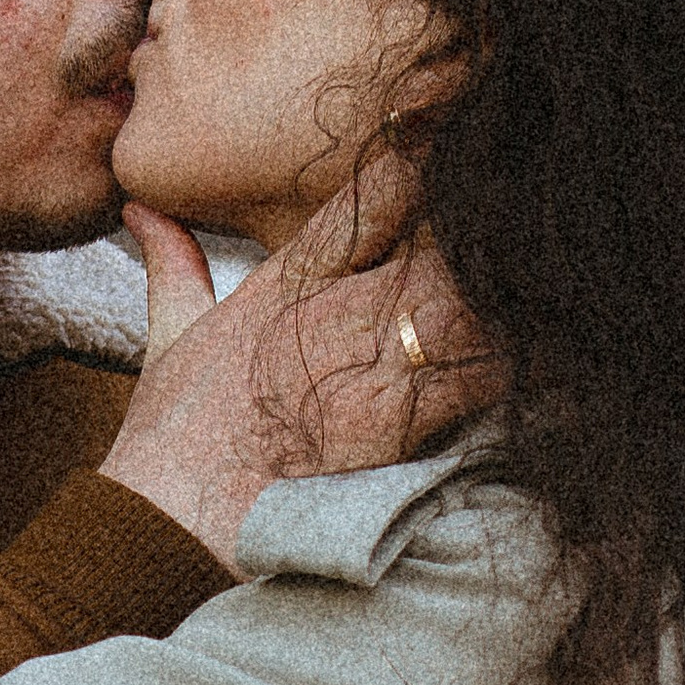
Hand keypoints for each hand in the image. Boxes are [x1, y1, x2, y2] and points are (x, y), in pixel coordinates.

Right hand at [101, 151, 498, 569]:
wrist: (168, 526)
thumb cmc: (170, 445)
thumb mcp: (168, 340)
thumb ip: (173, 265)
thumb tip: (143, 207)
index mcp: (285, 284)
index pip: (370, 199)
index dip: (422, 171)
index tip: (453, 158)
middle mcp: (330, 311)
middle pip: (439, 241)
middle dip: (482, 241)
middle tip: (518, 243)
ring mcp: (364, 364)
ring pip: (466, 301)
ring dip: (503, 301)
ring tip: (537, 304)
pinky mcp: (395, 423)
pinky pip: (476, 377)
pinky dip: (512, 369)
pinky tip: (541, 368)